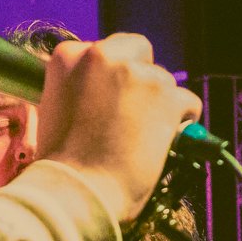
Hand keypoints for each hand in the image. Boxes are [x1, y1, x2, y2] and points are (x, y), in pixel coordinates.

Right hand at [33, 32, 200, 224]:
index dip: (110, 75)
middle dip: (139, 75)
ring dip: (158, 103)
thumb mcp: (53, 109)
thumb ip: (78, 88)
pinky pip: (187, 101)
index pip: (103, 49)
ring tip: (143, 136)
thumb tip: (103, 93)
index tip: (109, 98)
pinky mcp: (167, 96)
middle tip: (133, 109)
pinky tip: (164, 141)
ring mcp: (138, 74)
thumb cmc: (59, 163)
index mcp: (68, 56)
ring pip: (162, 79)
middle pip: (138, 51)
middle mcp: (103, 55)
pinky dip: (181, 121)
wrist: (78, 191)